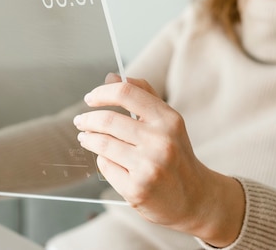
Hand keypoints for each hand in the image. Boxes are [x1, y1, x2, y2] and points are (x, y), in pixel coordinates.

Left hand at [74, 74, 243, 245]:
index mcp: (168, 120)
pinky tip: (111, 162)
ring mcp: (149, 167)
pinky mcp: (136, 189)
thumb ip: (141, 96)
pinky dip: (103, 161)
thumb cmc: (176, 154)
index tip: (90, 98)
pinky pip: (105, 166)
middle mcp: (161, 142)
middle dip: (87, 119)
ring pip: (102, 144)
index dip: (102, 92)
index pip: (126, 93)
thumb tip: (111, 77)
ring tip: (86, 138)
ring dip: (88, 139)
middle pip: (108, 120)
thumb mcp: (167, 122)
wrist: (194, 198)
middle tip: (81, 121)